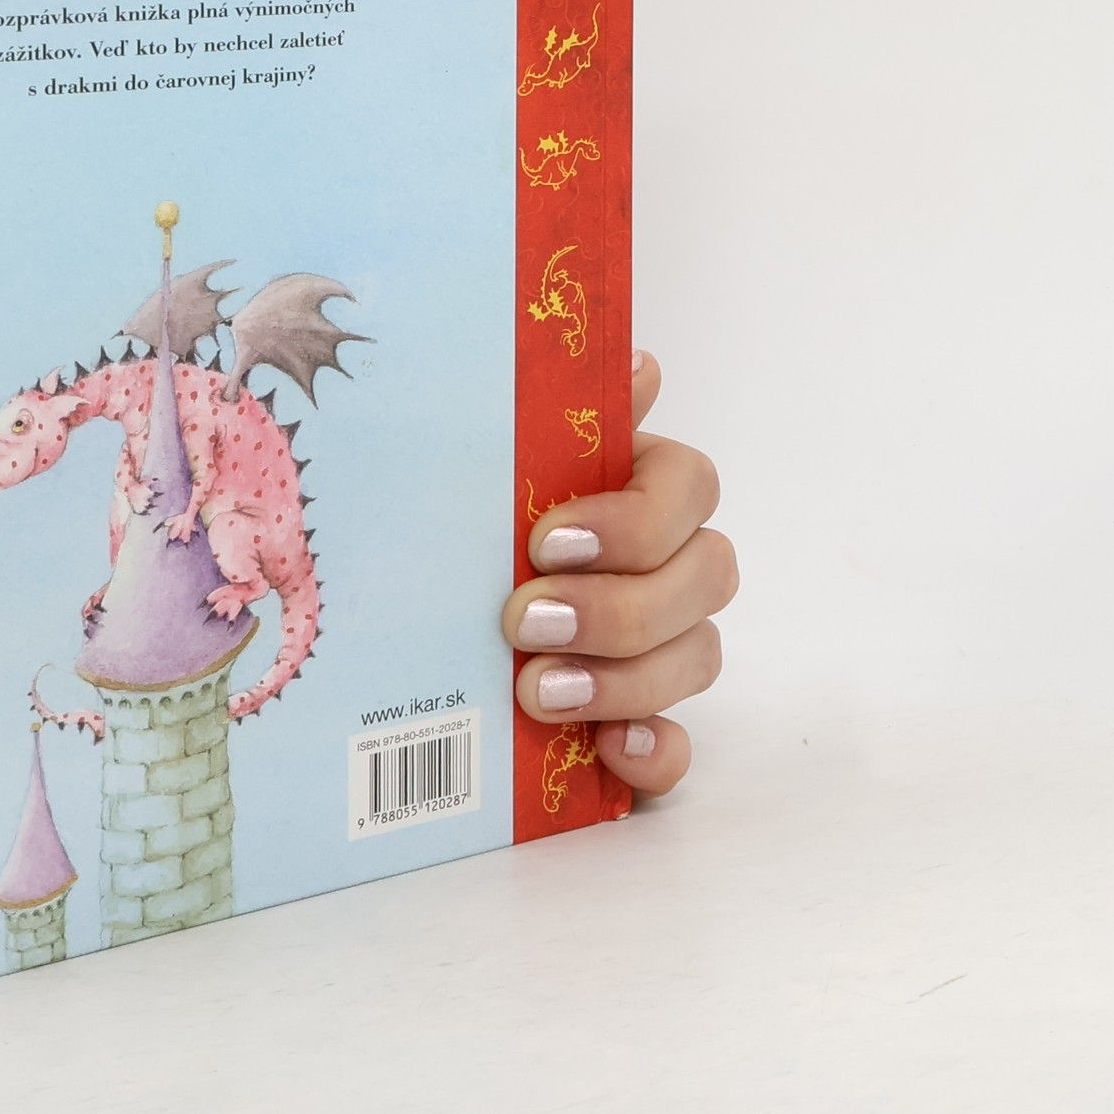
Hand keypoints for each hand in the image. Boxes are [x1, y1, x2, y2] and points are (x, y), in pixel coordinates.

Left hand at [504, 350, 734, 796]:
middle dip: (619, 606)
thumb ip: (559, 411)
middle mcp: (667, 561)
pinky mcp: (639, 718)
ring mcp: (661, 644)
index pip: (691, 486)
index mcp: (638, 484)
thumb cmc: (465, 512)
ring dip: (626, 679)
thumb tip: (638, 362)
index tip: (545, 540)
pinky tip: (608, 750)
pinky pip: (679, 744)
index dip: (632, 518)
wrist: (407, 599)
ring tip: (536, 691)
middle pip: (706, 578)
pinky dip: (654, 751)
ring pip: (698, 658)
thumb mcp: (498, 454)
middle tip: (524, 621)